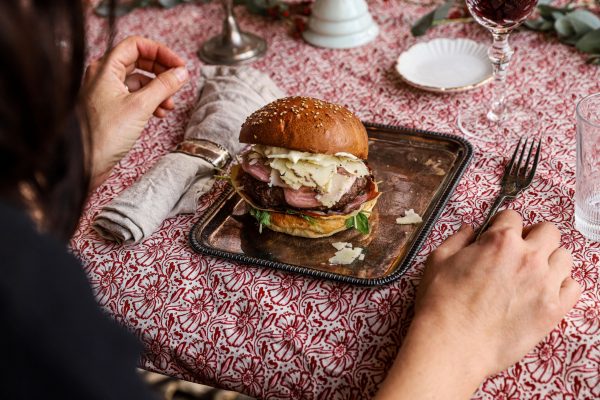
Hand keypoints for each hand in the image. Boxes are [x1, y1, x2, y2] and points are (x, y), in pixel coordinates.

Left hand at [83, 36, 188, 187]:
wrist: (84, 163)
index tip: (178, 65)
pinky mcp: (111, 110)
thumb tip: (181, 73)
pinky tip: (159, 114)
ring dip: (158, 90)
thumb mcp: (141, 106)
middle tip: (178, 81)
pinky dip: (150, 102)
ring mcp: (106, 93)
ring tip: (169, 105)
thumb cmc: (103, 135)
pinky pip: (135, 97)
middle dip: (161, 71)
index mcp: (105, 68)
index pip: (136, 45)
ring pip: (139, 81)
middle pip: (139, 61)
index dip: (160, 52)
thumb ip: (164, 86)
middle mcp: (103, 77)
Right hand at [375, 211, 580, 399]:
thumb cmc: (441, 303)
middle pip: (548, 231)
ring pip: (565, 256)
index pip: (512, 216)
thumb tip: (470, 231)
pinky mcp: (553, 311)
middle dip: (532, 236)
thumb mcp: (438, 261)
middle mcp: (529, 258)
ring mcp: (545, 284)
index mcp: (500, 241)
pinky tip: (543, 291)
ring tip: (531, 273)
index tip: (496, 236)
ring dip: (549, 259)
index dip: (501, 225)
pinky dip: (562, 285)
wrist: (452, 344)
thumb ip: (458, 239)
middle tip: (517, 251)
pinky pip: (574, 287)